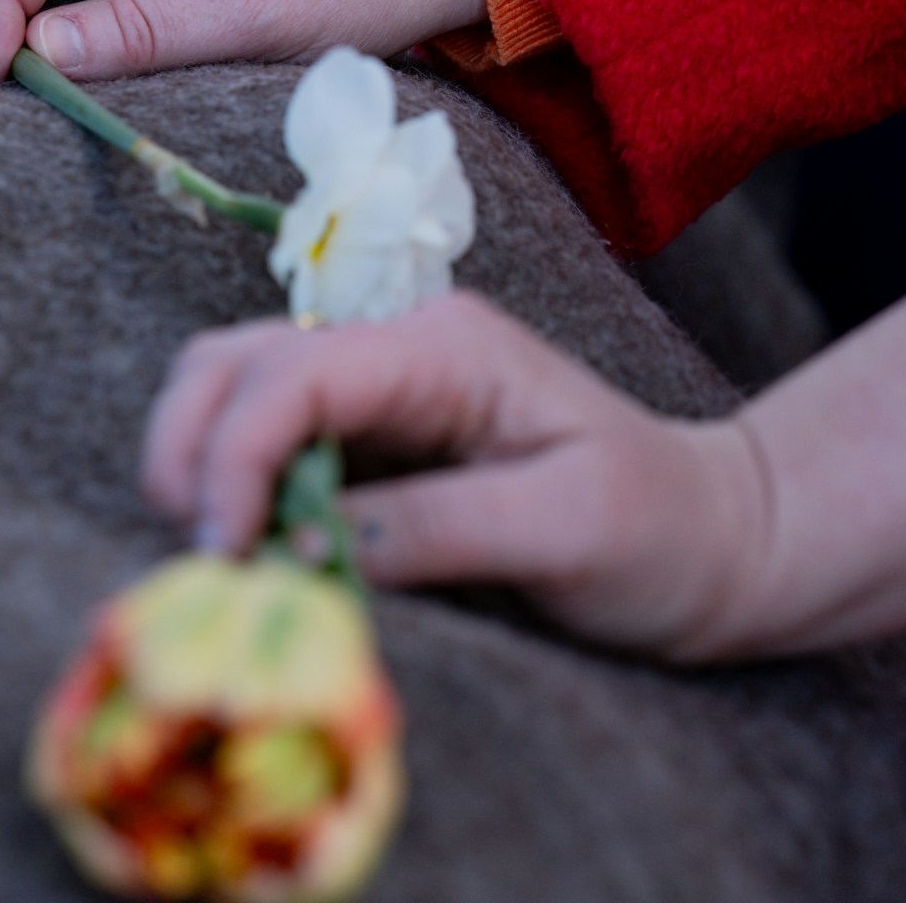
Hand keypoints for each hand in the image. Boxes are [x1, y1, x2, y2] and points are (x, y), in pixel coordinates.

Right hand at [141, 294, 769, 660]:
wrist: (716, 543)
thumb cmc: (661, 531)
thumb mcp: (568, 530)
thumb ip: (438, 527)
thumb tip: (310, 542)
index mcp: (442, 348)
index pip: (295, 371)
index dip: (235, 453)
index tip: (225, 550)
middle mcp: (393, 351)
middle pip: (233, 361)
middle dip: (189, 447)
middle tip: (199, 553)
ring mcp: (373, 393)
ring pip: (230, 392)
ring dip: (199, 465)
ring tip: (220, 557)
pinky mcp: (365, 443)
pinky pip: (263, 446)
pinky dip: (231, 494)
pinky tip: (253, 555)